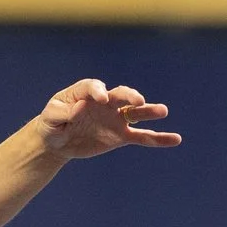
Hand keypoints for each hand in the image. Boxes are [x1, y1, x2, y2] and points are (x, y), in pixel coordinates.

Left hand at [34, 80, 180, 160]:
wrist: (57, 140)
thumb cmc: (52, 123)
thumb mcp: (50, 116)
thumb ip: (63, 111)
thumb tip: (80, 107)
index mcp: (85, 92)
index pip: (94, 87)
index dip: (98, 91)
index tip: (102, 98)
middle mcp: (105, 102)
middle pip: (121, 95)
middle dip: (130, 96)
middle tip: (138, 100)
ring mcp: (115, 118)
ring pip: (136, 113)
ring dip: (149, 111)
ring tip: (163, 111)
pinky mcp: (120, 135)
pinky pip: (141, 136)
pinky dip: (158, 138)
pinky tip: (175, 139)